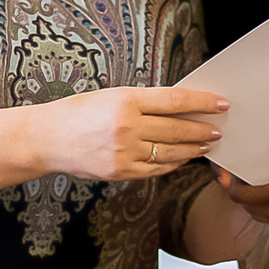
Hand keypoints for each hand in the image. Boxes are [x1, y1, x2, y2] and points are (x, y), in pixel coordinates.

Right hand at [30, 85, 227, 181]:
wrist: (48, 138)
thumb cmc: (78, 111)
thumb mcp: (109, 95)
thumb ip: (142, 102)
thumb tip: (178, 107)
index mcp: (125, 100)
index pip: (173, 100)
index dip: (201, 102)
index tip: (220, 103)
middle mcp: (127, 127)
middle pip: (177, 128)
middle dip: (202, 129)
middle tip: (218, 129)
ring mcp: (125, 152)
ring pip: (171, 152)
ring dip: (192, 148)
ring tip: (205, 145)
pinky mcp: (122, 172)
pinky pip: (157, 169)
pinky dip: (173, 163)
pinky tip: (182, 158)